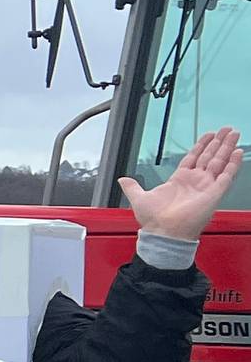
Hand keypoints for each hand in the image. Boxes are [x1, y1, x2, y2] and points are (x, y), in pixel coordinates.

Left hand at [123, 127, 242, 242]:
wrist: (163, 231)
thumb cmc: (154, 220)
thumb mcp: (139, 198)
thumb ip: (132, 186)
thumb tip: (122, 180)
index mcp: (179, 180)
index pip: (194, 158)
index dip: (201, 146)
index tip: (209, 136)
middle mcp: (195, 182)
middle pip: (210, 157)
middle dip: (218, 142)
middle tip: (227, 130)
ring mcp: (206, 186)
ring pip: (220, 162)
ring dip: (227, 148)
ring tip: (234, 134)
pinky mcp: (214, 193)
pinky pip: (226, 175)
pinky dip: (233, 164)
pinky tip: (238, 153)